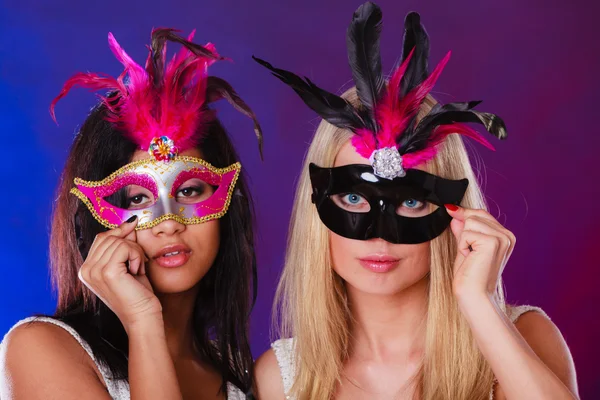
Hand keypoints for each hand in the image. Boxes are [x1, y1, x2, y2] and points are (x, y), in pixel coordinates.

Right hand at [78, 216, 161, 331]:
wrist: (142, 316)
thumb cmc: (137, 294)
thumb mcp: (129, 264)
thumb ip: (125, 244)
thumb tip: (129, 222)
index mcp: (86, 269)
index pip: (101, 237)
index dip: (119, 231)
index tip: (133, 226)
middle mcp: (85, 270)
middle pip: (109, 236)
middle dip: (130, 244)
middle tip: (138, 262)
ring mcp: (94, 271)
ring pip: (119, 241)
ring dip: (135, 251)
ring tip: (136, 269)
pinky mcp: (107, 272)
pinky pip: (125, 247)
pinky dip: (137, 255)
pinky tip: (136, 271)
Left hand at [444, 205, 515, 300]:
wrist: (473, 295)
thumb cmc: (469, 276)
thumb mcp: (465, 247)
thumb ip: (463, 230)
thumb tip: (455, 212)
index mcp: (505, 236)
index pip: (481, 214)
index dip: (464, 213)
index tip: (450, 210)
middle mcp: (507, 235)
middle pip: (474, 215)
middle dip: (464, 232)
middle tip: (469, 253)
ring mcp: (502, 238)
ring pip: (469, 222)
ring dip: (463, 240)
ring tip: (470, 257)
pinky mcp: (493, 242)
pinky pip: (466, 233)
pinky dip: (462, 246)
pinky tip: (470, 259)